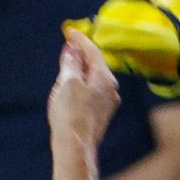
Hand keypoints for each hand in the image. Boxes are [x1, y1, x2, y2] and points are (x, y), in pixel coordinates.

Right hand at [44, 23, 119, 162]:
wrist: (75, 148)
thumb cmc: (71, 114)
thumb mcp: (68, 82)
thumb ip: (70, 63)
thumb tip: (72, 51)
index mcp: (105, 78)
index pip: (93, 52)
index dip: (80, 40)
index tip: (70, 31)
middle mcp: (111, 90)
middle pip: (95, 65)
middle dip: (81, 55)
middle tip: (69, 45)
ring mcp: (107, 105)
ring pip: (93, 80)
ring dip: (81, 71)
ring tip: (68, 64)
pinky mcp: (99, 117)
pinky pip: (91, 93)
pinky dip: (81, 85)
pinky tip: (72, 87)